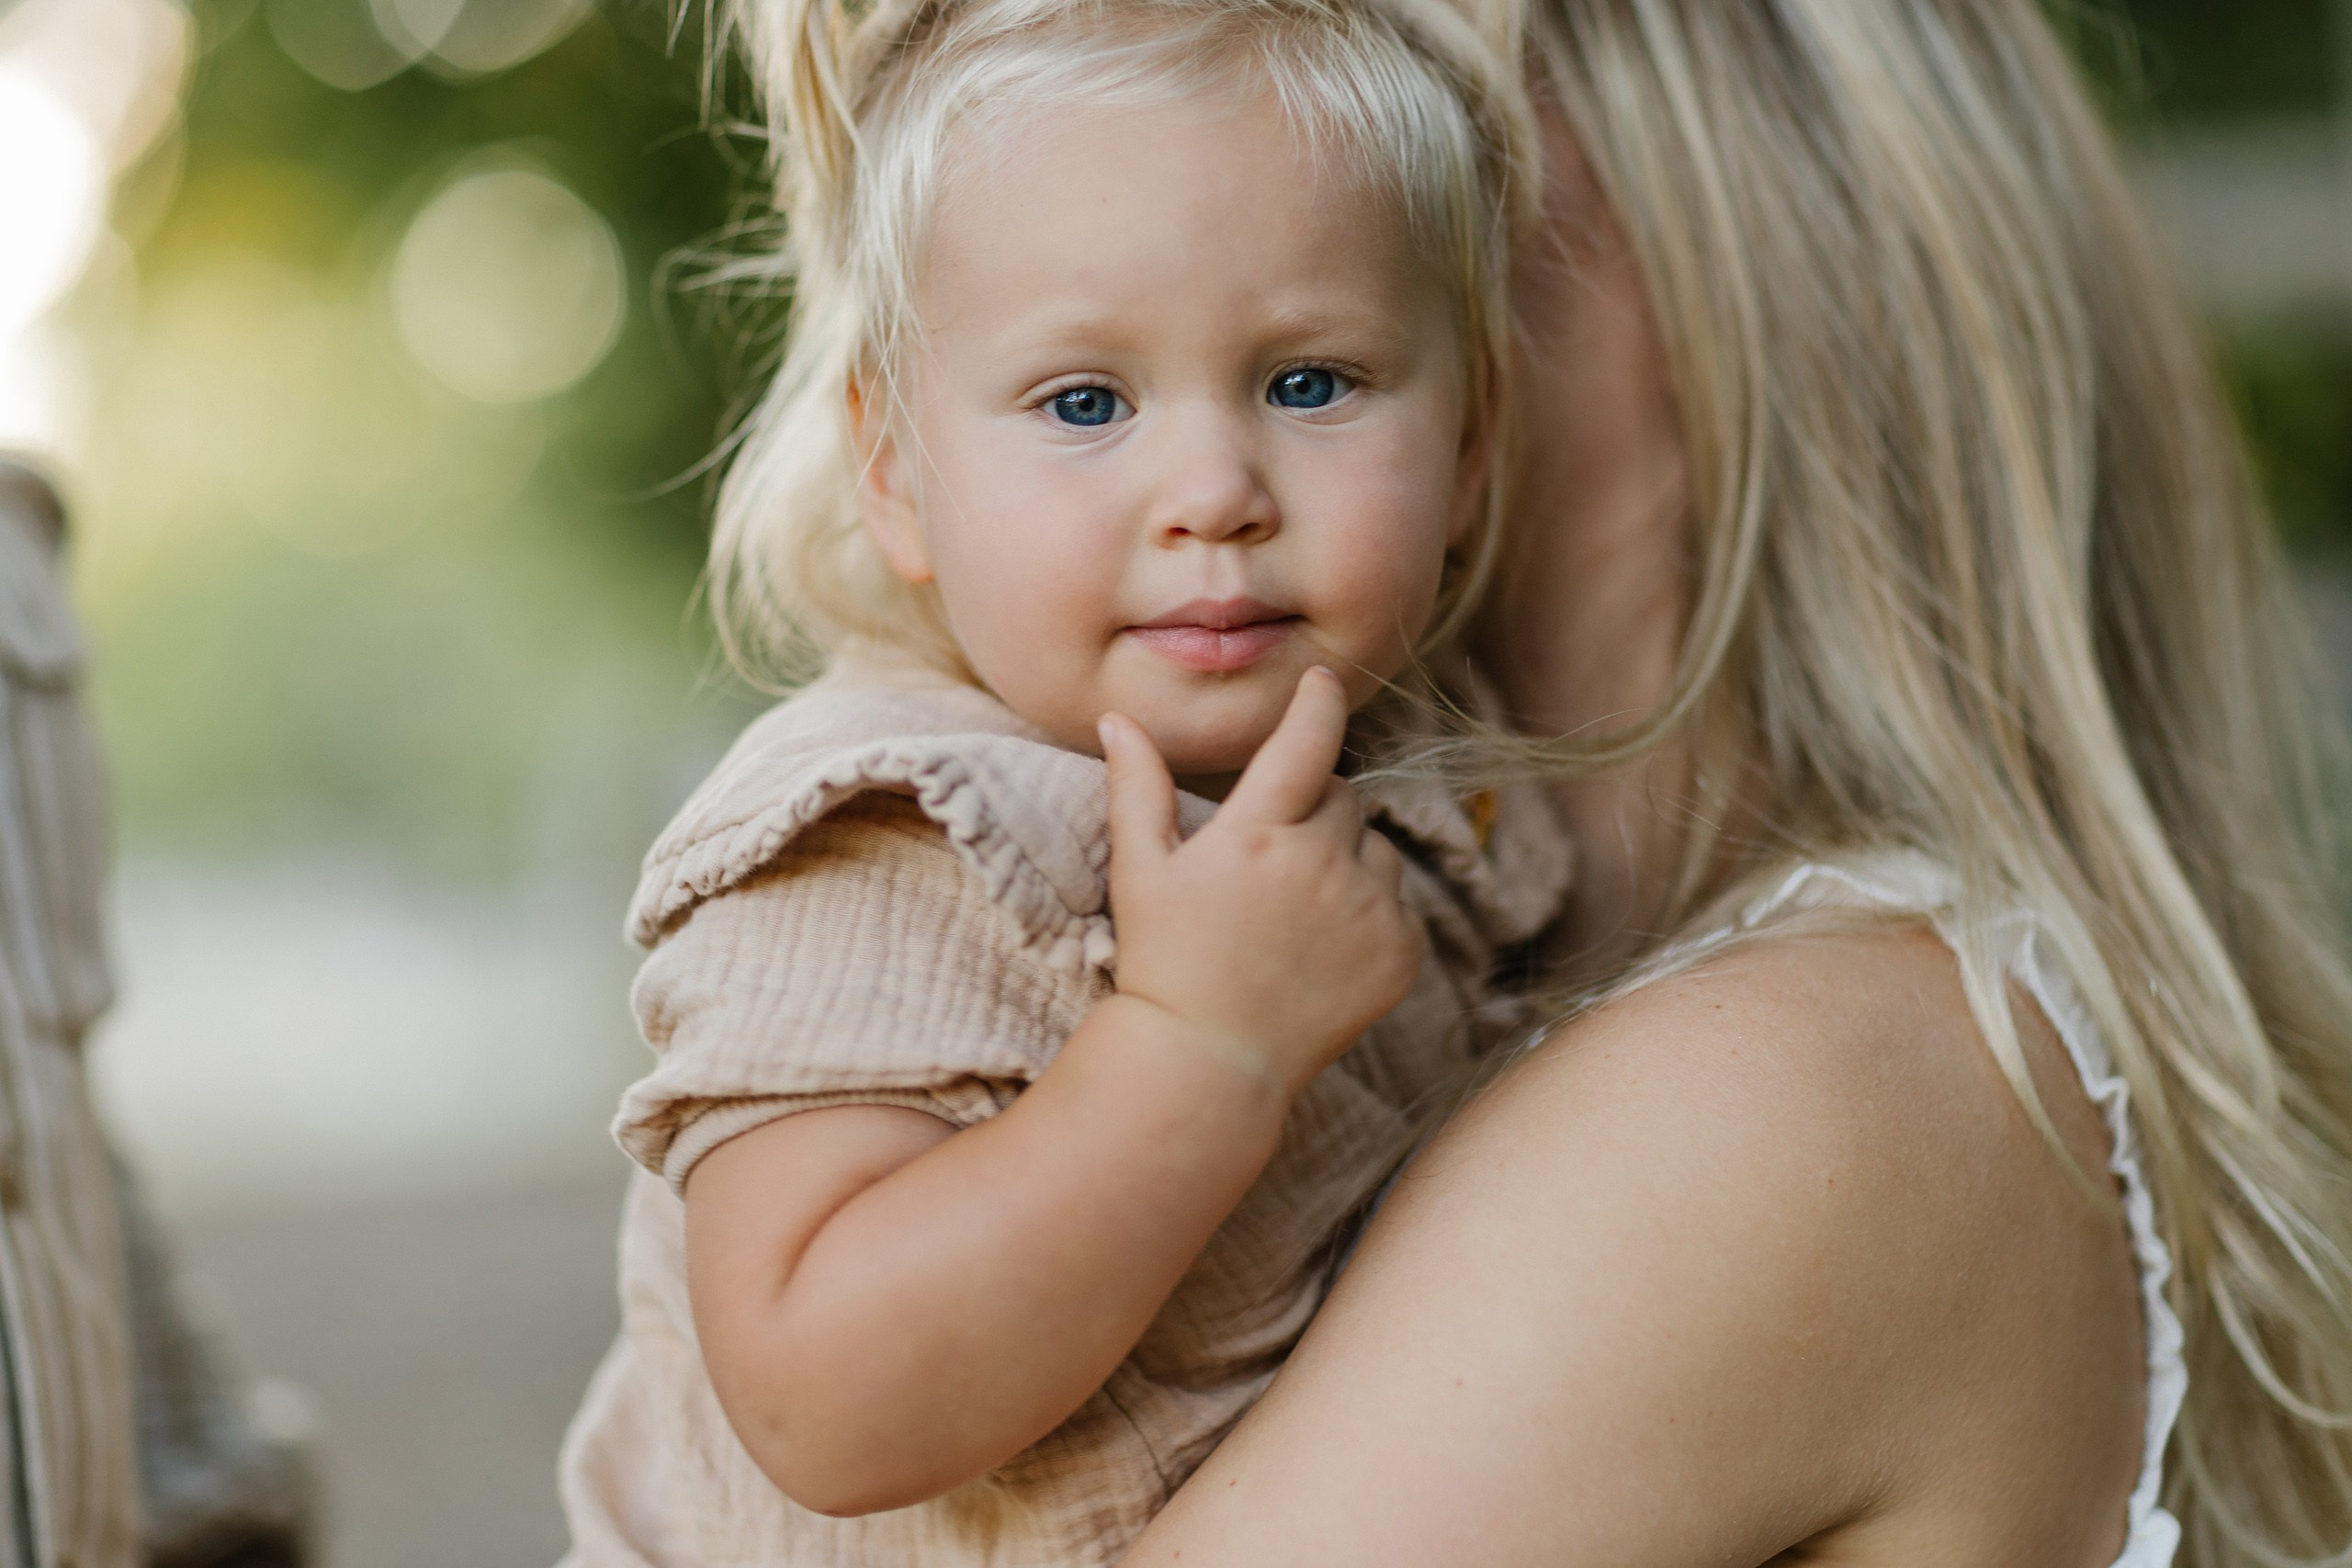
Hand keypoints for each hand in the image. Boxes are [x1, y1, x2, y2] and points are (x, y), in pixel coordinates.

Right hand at [1099, 667, 1422, 1096]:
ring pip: (1376, 849)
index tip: (1321, 680)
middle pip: (1343, 795)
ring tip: (1296, 910)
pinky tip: (1321, 947)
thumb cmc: (1165, 962)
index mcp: (1259, 834)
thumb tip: (1116, 718)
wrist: (1210, 1061)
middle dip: (1315, 808)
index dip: (1317, 702)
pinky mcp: (1399, 953)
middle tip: (1272, 857)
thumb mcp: (1140, 872)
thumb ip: (1137, 788)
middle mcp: (1321, 864)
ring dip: (1348, 859)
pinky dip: (1370, 912)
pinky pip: (1398, 904)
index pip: (1306, 740)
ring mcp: (1367, 911)